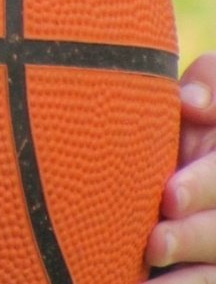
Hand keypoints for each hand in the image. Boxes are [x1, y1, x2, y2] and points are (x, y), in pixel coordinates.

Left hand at [147, 53, 215, 279]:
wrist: (170, 170)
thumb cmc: (186, 127)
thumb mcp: (204, 104)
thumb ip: (210, 88)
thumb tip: (190, 103)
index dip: (204, 186)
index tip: (168, 195)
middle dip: (194, 236)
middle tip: (155, 242)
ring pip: (214, 269)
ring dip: (186, 279)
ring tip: (143, 279)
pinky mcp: (206, 267)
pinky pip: (201, 282)